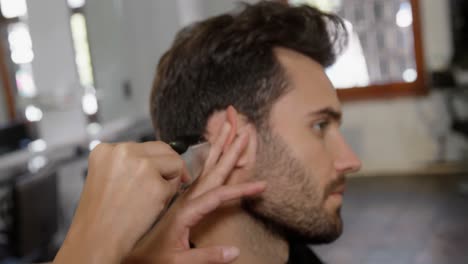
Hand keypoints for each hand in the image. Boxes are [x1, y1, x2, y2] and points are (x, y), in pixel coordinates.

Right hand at [54, 141, 189, 263]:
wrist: (96, 239)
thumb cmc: (100, 215)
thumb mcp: (106, 177)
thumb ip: (128, 164)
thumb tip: (159, 160)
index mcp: (106, 149)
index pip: (143, 146)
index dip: (152, 161)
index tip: (151, 175)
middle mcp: (124, 151)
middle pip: (163, 148)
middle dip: (168, 165)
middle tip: (166, 184)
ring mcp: (142, 166)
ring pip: (174, 162)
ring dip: (170, 179)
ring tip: (152, 197)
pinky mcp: (156, 184)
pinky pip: (175, 184)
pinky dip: (169, 196)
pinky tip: (151, 206)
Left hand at [124, 123, 265, 262]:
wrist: (109, 253)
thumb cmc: (142, 259)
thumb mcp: (178, 261)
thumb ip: (207, 256)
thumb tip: (235, 252)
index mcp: (184, 211)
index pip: (219, 194)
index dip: (242, 189)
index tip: (261, 185)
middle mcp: (179, 197)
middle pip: (210, 169)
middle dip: (229, 150)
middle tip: (245, 131)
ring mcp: (173, 193)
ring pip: (198, 166)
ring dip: (215, 148)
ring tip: (226, 130)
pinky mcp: (167, 194)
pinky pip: (185, 171)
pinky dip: (200, 159)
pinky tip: (206, 155)